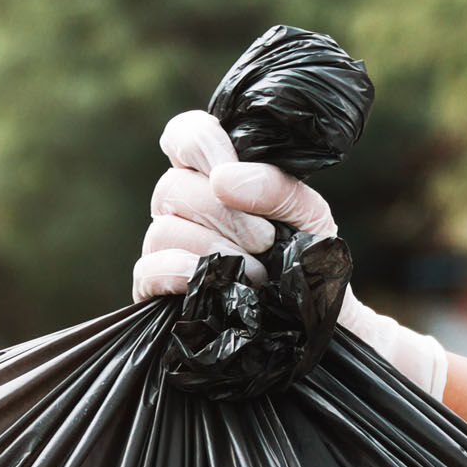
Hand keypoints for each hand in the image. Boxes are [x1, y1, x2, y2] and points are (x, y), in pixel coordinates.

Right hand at [131, 110, 449, 400]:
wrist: (318, 329)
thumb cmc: (310, 267)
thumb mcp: (309, 217)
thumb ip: (276, 186)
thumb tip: (225, 179)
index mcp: (216, 181)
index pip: (184, 137)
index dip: (199, 144)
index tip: (227, 169)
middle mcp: (183, 212)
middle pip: (173, 187)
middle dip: (224, 213)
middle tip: (266, 240)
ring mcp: (166, 252)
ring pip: (162, 229)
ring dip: (214, 249)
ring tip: (256, 276)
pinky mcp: (156, 295)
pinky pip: (149, 270)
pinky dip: (180, 271)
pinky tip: (211, 282)